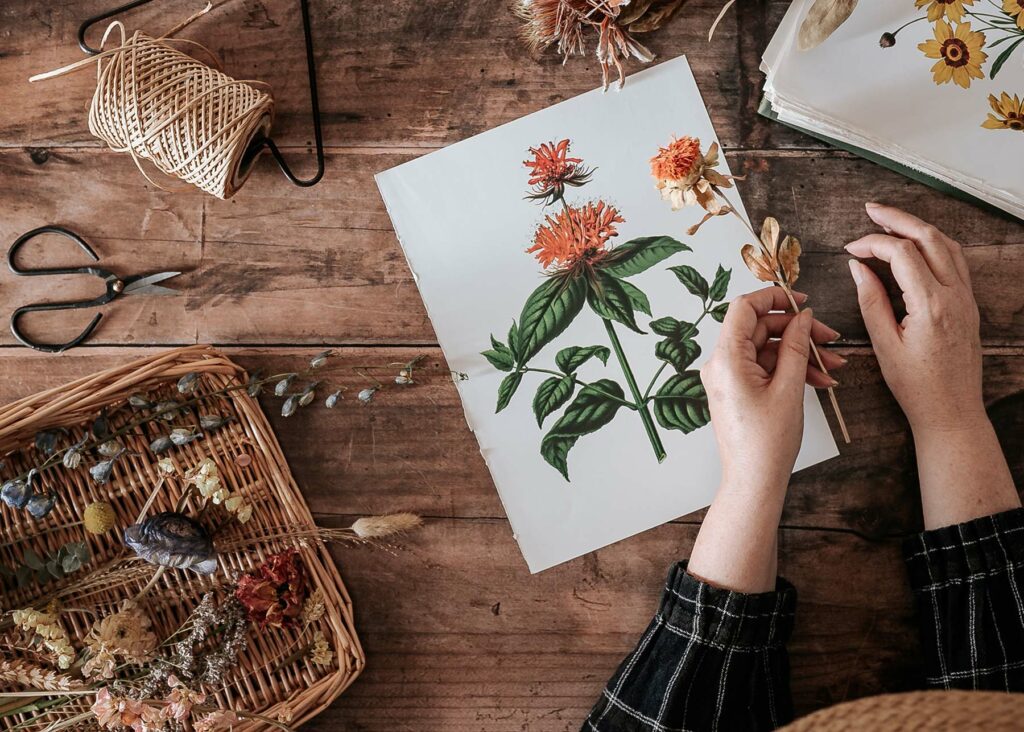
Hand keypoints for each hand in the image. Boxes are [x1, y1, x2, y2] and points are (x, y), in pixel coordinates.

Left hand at [688, 286, 843, 592]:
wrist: (753, 481)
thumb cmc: (766, 442)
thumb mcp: (788, 388)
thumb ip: (795, 346)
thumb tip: (802, 318)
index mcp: (726, 358)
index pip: (744, 308)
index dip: (774, 298)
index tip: (803, 301)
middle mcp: (721, 364)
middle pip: (761, 329)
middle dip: (798, 332)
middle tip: (831, 340)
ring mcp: (729, 378)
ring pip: (768, 350)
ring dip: (801, 354)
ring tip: (834, 366)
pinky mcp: (739, 390)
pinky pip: (765, 369)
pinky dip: (791, 370)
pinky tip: (820, 380)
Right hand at [845, 203, 984, 434]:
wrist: (951, 411)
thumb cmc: (917, 386)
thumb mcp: (884, 344)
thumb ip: (871, 301)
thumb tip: (859, 268)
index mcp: (931, 305)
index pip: (901, 254)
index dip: (872, 243)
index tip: (850, 248)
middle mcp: (954, 295)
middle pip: (928, 238)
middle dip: (897, 219)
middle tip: (871, 210)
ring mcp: (966, 298)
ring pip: (946, 244)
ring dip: (917, 228)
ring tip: (891, 221)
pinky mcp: (968, 304)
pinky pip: (954, 261)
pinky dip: (933, 244)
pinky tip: (916, 245)